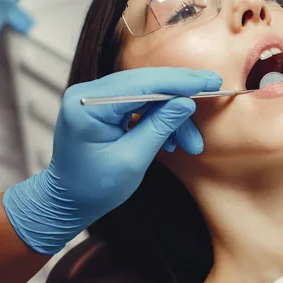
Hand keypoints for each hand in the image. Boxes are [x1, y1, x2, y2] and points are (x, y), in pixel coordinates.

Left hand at [3, 67, 221, 254]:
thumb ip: (159, 127)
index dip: (178, 82)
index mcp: (87, 105)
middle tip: (214, 88)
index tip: (208, 81)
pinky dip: (161, 119)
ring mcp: (97, 98)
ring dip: (174, 116)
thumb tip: (186, 103)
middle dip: (181, 92)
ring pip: (148, 94)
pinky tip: (174, 141)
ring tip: (192, 143)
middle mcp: (89, 94)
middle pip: (146, 82)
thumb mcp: (132, 160)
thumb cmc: (93, 188)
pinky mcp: (106, 107)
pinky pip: (141, 104)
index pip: (140, 83)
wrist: (67, 202)